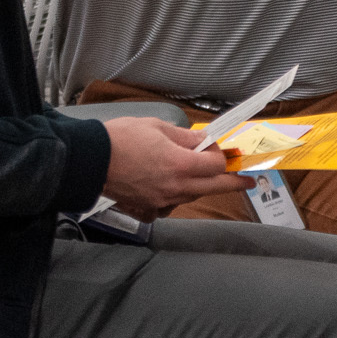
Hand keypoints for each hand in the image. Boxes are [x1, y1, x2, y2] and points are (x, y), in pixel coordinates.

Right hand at [101, 117, 253, 218]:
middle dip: (234, 183)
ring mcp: (162, 201)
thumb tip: (206, 142)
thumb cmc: (120, 139)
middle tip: (247, 181)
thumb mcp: (158, 127)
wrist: (89, 160)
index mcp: (181, 165)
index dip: (222, 155)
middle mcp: (175, 187)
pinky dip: (175, 197)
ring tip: (199, 174)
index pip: (217, 165)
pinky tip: (169, 186)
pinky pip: (170, 206)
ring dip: (201, 186)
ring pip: (193, 196)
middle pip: (215, 187)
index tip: (219, 149)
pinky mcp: (148, 209)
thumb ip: (187, 138)